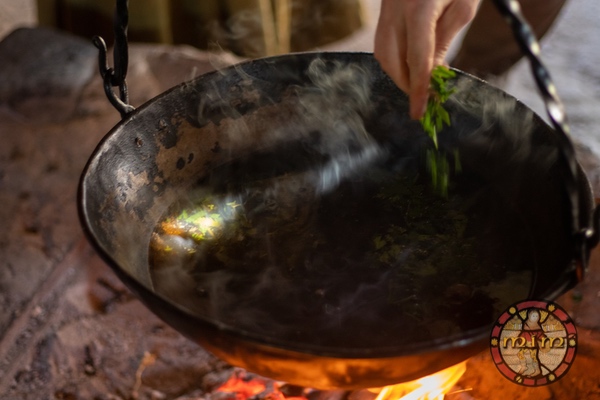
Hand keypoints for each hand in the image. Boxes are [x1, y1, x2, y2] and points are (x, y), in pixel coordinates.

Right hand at [374, 0, 478, 118]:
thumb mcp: (462, 7)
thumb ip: (445, 41)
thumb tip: (432, 74)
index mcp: (420, 9)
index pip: (418, 60)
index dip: (418, 89)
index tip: (420, 111)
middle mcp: (396, 10)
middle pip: (392, 60)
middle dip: (405, 84)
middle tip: (422, 99)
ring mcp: (386, 8)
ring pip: (382, 52)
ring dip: (397, 73)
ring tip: (415, 84)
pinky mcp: (384, 7)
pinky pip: (382, 40)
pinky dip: (393, 58)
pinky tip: (407, 64)